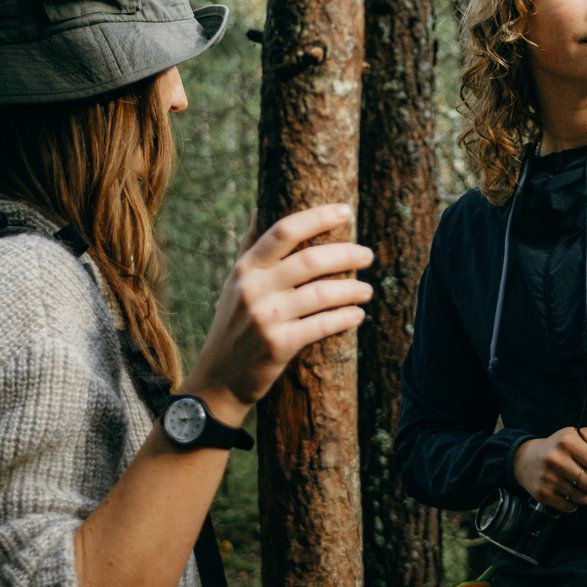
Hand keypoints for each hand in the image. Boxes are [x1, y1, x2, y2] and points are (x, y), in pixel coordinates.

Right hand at [181, 204, 372, 425]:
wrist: (217, 379)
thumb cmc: (232, 325)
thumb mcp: (234, 283)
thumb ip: (250, 247)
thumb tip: (261, 207)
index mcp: (245, 268)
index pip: (283, 231)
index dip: (317, 217)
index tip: (346, 211)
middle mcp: (253, 289)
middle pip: (309, 260)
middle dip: (346, 254)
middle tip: (368, 255)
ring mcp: (265, 318)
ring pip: (321, 294)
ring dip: (351, 289)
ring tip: (367, 290)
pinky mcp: (278, 346)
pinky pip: (321, 326)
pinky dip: (344, 318)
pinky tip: (357, 315)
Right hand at [512, 427, 586, 512]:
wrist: (526, 459)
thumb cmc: (559, 447)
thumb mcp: (578, 436)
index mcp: (568, 441)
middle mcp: (556, 458)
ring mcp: (548, 477)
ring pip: (583, 498)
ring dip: (586, 495)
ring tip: (579, 486)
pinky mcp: (542, 493)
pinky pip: (570, 507)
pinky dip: (574, 504)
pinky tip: (567, 493)